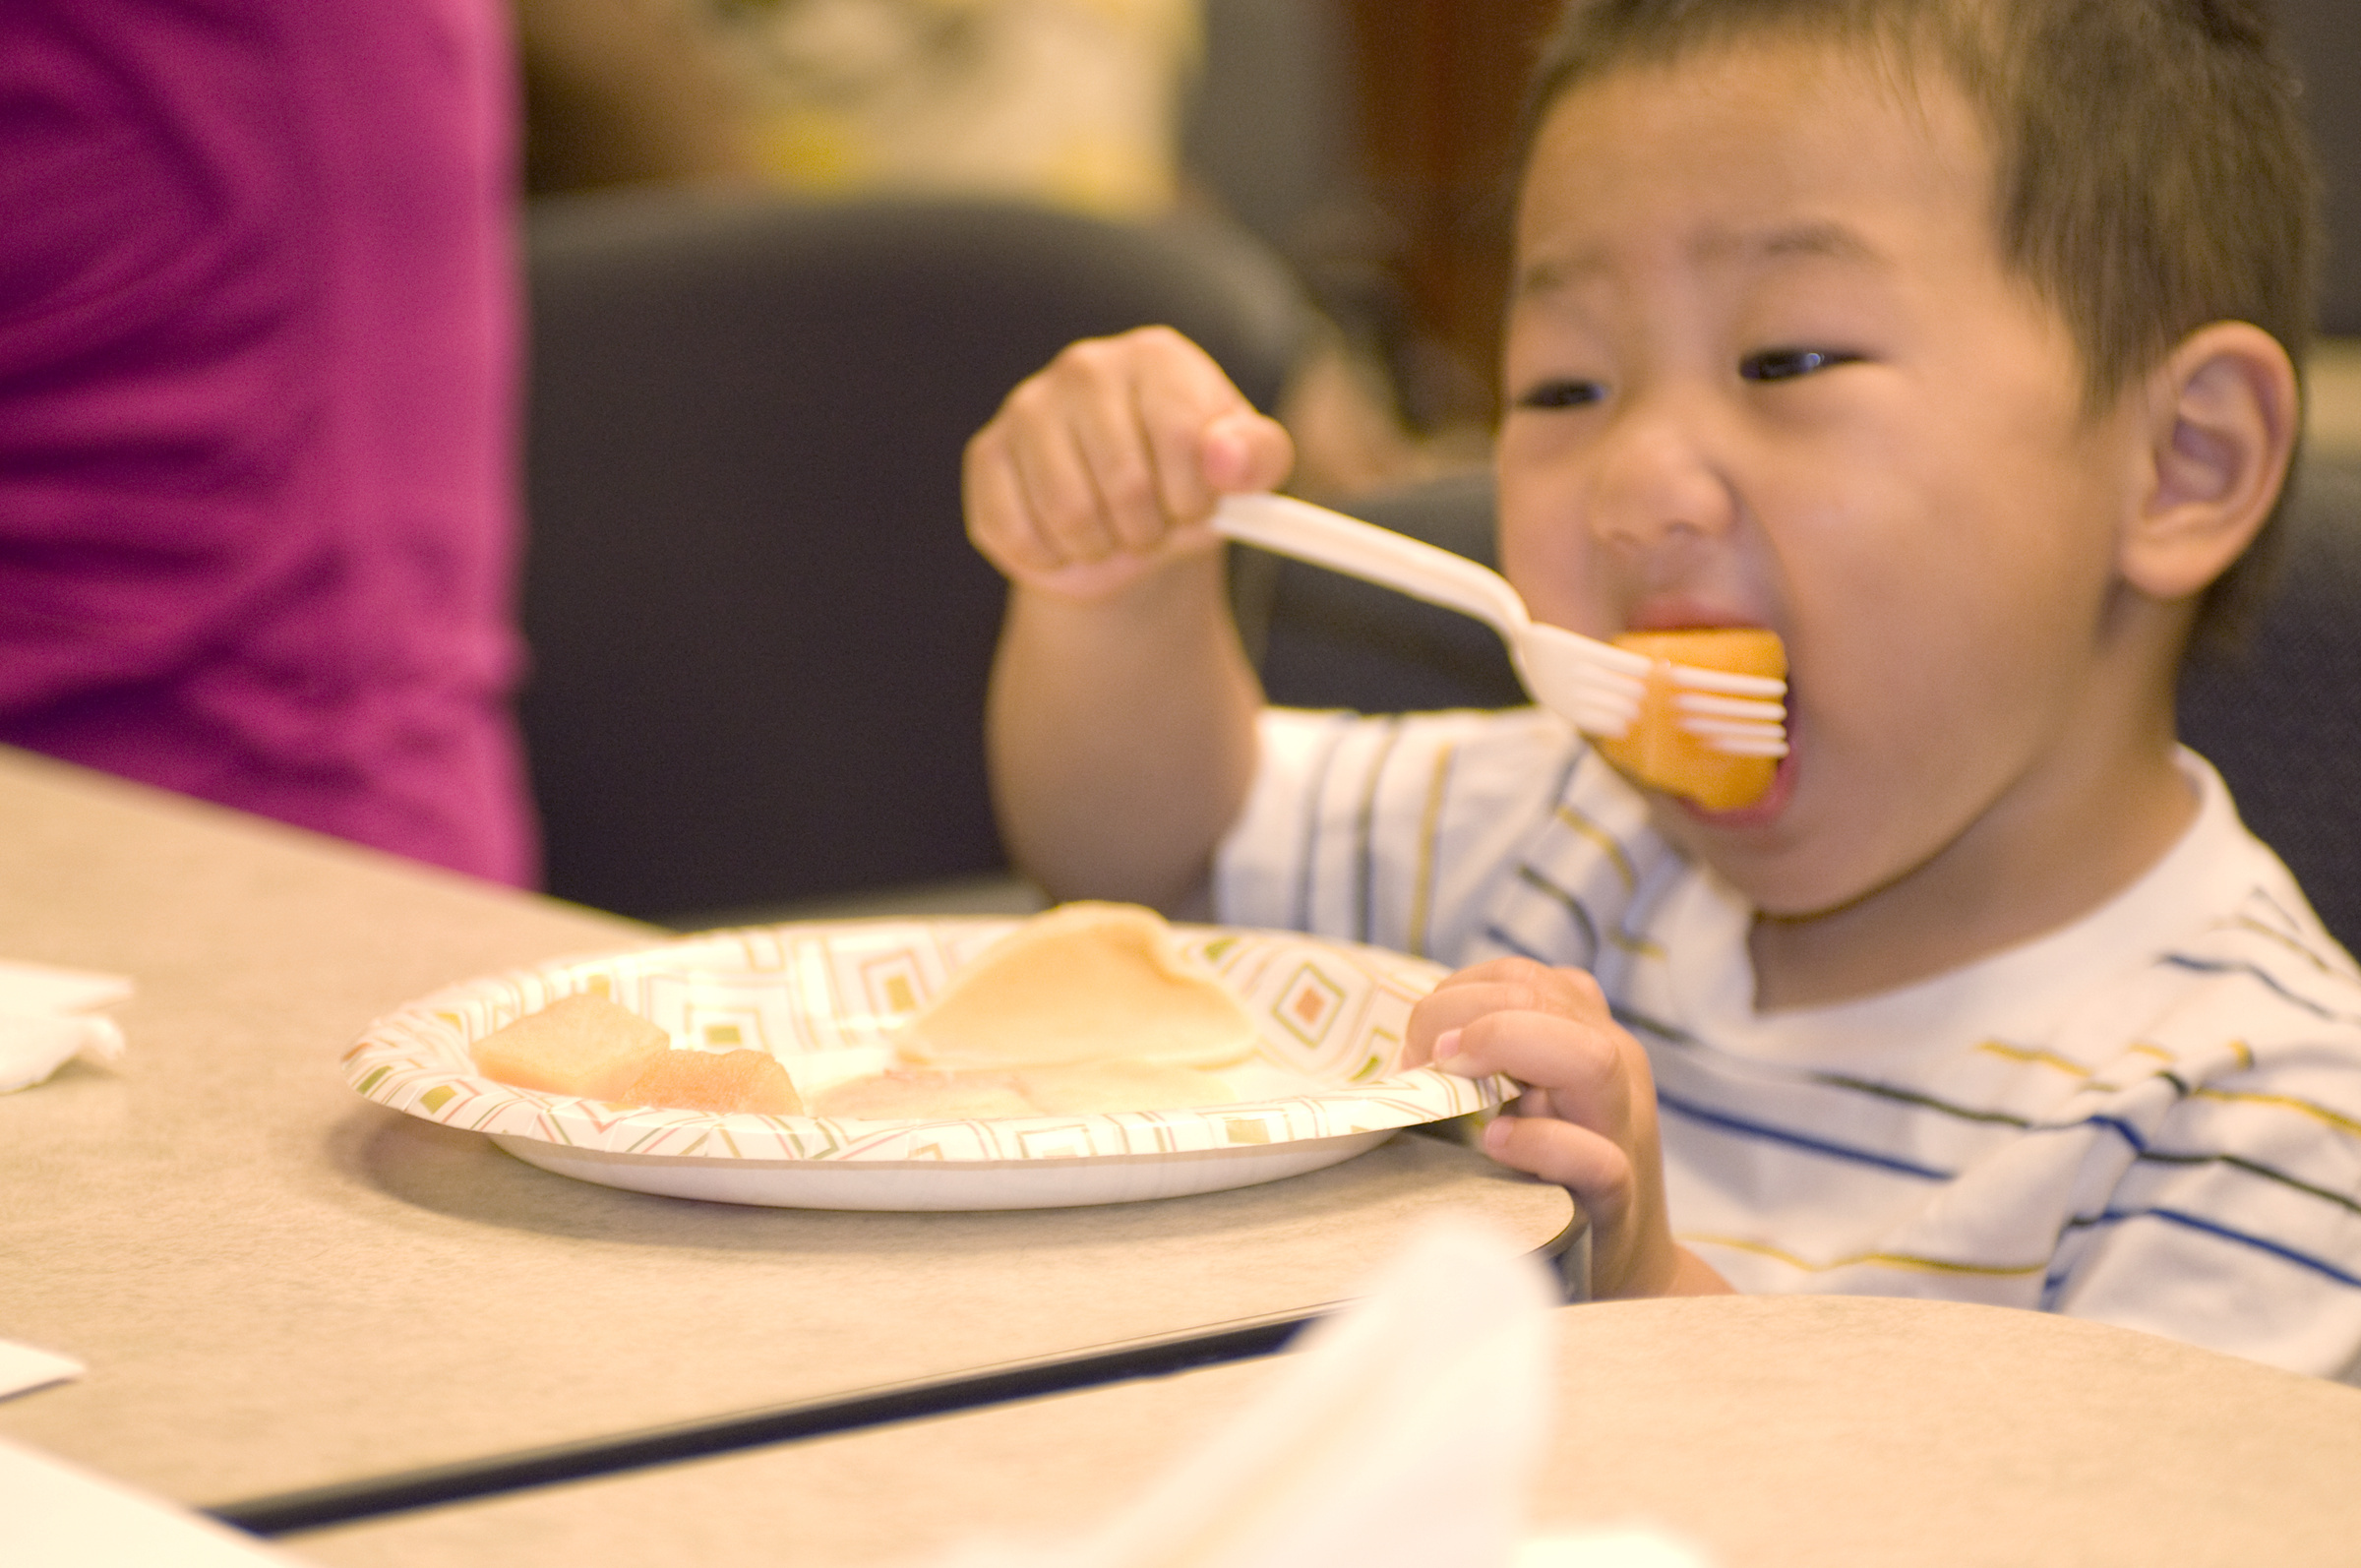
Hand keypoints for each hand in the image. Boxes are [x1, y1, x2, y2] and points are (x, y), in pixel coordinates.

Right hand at [964, 326, 1293, 600]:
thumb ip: (1257, 458)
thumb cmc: (1189, 485)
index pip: (1184, 439)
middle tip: (1151, 525)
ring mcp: (1028, 407)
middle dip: (1149, 530)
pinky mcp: (987, 454)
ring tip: (1113, 531)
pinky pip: (1019, 533)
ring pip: (1069, 515)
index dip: (1195, 498)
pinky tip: (1069, 538)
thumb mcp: (1244, 473)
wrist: (1127, 523)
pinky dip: (1054, 558)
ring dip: (1102, 548)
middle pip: (1126, 484)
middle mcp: (1086, 367)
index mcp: (1157, 358)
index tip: (1195, 504)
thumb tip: (1225, 460)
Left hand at [1408, 958, 1730, 1299]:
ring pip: (1589, 1059)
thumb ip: (1491, 1059)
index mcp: (1589, 1036)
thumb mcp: (1528, 1097)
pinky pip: (1594, 1160)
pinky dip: (1541, 1143)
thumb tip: (1413, 1047)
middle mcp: (1616, 1070)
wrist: (1626, 1263)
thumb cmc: (1556, 1174)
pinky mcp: (1616, 1199)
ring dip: (1504, 1050)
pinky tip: (1496, 1142)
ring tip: (1451, 1077)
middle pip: (1543, 1000)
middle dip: (1462, 1017)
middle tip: (1418, 1067)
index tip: (1419, 1045)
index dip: (1458, 994)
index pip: (1522, 978)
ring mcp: (1621, 1132)